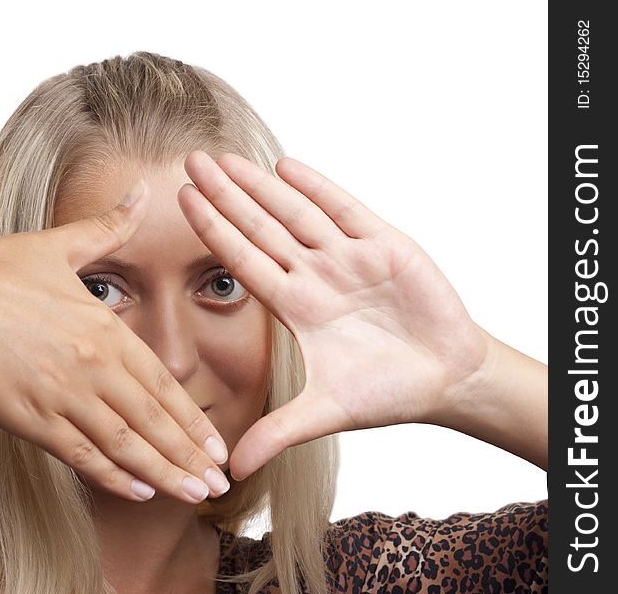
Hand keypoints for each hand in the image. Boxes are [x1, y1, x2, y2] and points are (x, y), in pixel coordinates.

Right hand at [0, 179, 229, 502]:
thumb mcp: (58, 243)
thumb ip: (109, 227)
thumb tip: (144, 191)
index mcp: (103, 327)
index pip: (162, 382)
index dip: (192, 418)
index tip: (216, 443)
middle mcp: (92, 363)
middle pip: (153, 419)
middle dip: (190, 454)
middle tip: (220, 482)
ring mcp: (61, 393)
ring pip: (125, 443)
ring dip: (164, 472)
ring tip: (194, 494)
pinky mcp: (27, 417)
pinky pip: (80, 453)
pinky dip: (112, 475)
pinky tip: (139, 492)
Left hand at [178, 150, 489, 480]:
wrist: (446, 379)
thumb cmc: (387, 391)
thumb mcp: (327, 413)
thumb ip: (279, 431)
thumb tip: (231, 467)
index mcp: (295, 306)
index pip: (243, 261)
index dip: (213, 231)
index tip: (180, 200)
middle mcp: (314, 275)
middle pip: (260, 227)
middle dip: (226, 195)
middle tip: (190, 160)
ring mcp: (347, 257)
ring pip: (296, 213)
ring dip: (261, 186)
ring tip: (226, 159)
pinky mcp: (385, 246)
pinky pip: (346, 211)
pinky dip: (318, 189)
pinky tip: (287, 168)